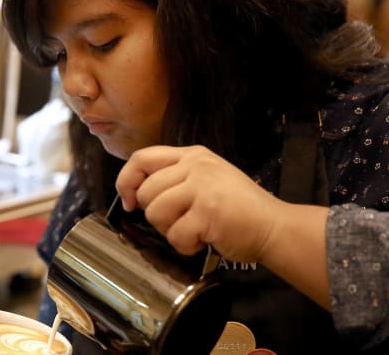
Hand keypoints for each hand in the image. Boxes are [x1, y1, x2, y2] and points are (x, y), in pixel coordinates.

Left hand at [115, 145, 283, 263]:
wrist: (275, 227)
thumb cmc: (238, 209)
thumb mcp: (206, 179)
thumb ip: (174, 179)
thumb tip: (134, 194)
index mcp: (192, 155)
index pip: (141, 158)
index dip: (126, 180)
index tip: (129, 201)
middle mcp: (196, 166)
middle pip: (145, 191)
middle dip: (156, 216)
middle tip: (180, 222)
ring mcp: (203, 186)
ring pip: (155, 212)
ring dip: (170, 231)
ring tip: (194, 230)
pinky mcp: (208, 211)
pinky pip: (175, 235)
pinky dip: (186, 246)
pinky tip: (205, 240)